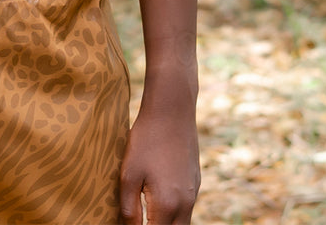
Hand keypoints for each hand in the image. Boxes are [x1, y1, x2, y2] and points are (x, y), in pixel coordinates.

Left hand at [118, 102, 199, 223]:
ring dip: (165, 223)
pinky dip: (174, 212)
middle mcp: (185, 204)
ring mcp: (193, 193)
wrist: (172, 111)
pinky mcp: (196, 182)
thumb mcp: (129, 174)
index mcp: (167, 205)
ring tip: (148, 213)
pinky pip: (186, 208)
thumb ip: (129, 209)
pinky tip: (159, 199)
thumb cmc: (146, 140)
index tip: (130, 224)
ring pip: (181, 224)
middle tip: (141, 219)